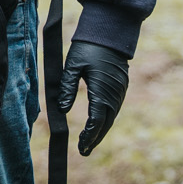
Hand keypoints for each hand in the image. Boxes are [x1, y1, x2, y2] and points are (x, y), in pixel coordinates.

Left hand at [56, 41, 129, 155]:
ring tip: (89, 142)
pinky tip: (98, 124)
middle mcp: (114, 94)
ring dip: (101, 130)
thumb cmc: (88, 47)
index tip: (80, 146)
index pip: (96, 121)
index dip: (88, 135)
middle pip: (105, 124)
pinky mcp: (121, 86)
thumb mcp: (72, 66)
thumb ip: (67, 88)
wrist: (110, 32)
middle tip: (84, 151)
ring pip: (111, 117)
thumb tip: (62, 110)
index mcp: (102, 90)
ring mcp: (120, 90)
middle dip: (95, 138)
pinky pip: (114, 108)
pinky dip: (106, 119)